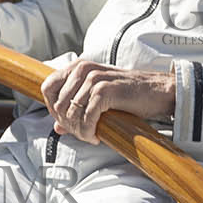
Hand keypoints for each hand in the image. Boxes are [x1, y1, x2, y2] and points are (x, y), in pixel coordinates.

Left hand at [41, 57, 174, 143]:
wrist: (156, 92)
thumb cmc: (127, 94)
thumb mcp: (97, 97)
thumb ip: (75, 108)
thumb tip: (57, 128)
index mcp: (77, 67)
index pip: (47, 88)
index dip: (52, 109)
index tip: (66, 122)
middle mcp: (82, 69)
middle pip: (57, 104)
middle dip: (67, 124)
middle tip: (82, 133)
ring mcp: (93, 79)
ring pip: (71, 113)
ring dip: (78, 131)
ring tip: (90, 136)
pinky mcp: (104, 91)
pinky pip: (86, 118)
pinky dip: (88, 132)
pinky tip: (97, 135)